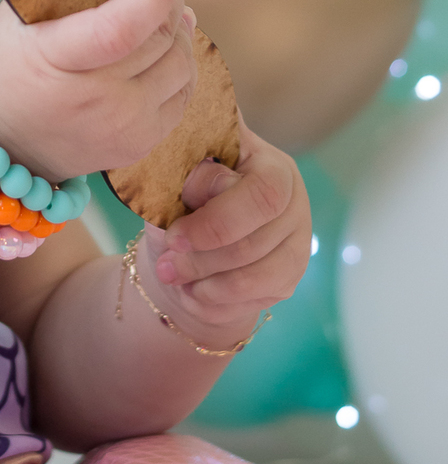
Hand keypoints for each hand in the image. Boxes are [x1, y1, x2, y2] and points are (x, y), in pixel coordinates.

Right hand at [0, 0, 197, 182]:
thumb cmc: (6, 64)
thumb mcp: (15, 8)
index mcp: (56, 59)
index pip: (123, 27)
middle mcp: (94, 99)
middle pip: (161, 40)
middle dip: (168, 0)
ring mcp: (120, 127)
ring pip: (182, 67)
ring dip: (179, 33)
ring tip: (161, 16)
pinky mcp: (138, 146)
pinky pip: (184, 97)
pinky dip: (180, 67)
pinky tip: (162, 51)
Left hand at [138, 116, 310, 342]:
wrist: (186, 239)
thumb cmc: (179, 199)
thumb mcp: (175, 181)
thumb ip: (188, 179)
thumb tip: (200, 190)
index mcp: (267, 162)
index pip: (263, 194)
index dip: (217, 222)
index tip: (174, 237)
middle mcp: (294, 197)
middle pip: (256, 242)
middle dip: (202, 260)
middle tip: (166, 268)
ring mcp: (298, 238)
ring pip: (259, 276)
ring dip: (208, 286)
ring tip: (174, 279)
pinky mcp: (291, 275)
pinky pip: (256, 298)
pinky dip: (217, 302)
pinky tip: (192, 292)